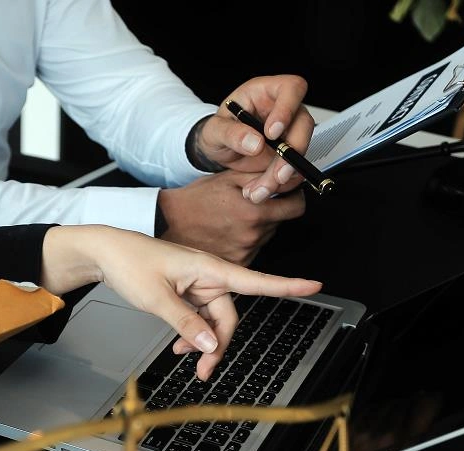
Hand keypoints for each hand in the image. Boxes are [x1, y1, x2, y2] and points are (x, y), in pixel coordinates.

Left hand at [40, 226, 320, 379]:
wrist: (105, 251)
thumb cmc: (129, 262)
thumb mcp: (156, 297)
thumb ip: (185, 322)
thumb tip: (210, 344)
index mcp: (208, 268)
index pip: (255, 281)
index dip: (286, 286)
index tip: (314, 285)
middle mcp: (208, 276)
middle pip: (229, 316)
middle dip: (219, 344)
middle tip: (203, 372)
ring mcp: (197, 285)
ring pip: (213, 321)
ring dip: (202, 342)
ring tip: (185, 360)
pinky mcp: (185, 292)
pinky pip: (198, 318)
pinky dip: (191, 334)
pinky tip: (179, 347)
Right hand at [158, 170, 305, 265]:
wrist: (166, 225)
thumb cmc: (194, 200)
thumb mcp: (228, 177)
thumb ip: (263, 174)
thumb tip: (290, 174)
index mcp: (253, 213)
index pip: (296, 207)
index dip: (294, 197)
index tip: (287, 194)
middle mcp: (252, 236)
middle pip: (281, 222)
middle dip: (273, 211)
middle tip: (252, 203)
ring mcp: (244, 252)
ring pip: (266, 237)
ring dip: (258, 227)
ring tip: (234, 218)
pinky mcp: (235, 263)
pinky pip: (252, 250)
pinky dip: (246, 241)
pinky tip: (229, 232)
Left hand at [192, 75, 314, 202]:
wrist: (217, 151)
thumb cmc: (217, 131)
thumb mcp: (214, 130)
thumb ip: (231, 133)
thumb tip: (255, 142)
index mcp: (265, 92)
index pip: (291, 88)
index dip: (287, 109)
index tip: (272, 133)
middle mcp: (283, 110)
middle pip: (304, 124)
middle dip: (290, 154)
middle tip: (276, 174)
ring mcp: (289, 133)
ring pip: (299, 152)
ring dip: (282, 175)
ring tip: (258, 190)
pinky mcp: (288, 154)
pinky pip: (292, 169)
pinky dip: (277, 184)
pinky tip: (259, 190)